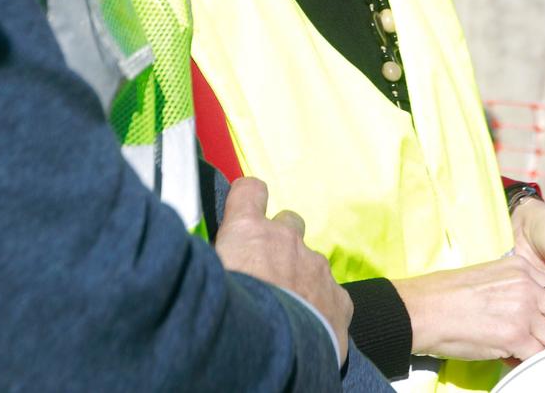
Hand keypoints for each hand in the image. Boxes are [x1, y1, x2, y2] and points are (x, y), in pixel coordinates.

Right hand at [215, 178, 351, 359]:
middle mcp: (286, 240)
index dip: (248, 200)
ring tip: (284, 308)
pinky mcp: (338, 298)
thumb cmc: (227, 314)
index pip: (250, 190)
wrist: (269, 353)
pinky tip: (307, 326)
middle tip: (265, 270)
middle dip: (280, 241)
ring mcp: (316, 267)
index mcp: (248, 230)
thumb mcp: (205, 276)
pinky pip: (331, 294)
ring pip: (311, 262)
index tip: (245, 211)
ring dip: (299, 278)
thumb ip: (217, 258)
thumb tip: (209, 258)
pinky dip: (321, 305)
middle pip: (289, 223)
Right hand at [393, 254, 544, 362]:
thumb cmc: (448, 296)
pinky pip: (540, 355)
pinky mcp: (514, 334)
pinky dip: (541, 364)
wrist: (423, 308)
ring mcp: (522, 310)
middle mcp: (527, 286)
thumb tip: (534, 321)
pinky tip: (536, 367)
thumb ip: (517, 292)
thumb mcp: (490, 280)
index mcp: (522, 270)